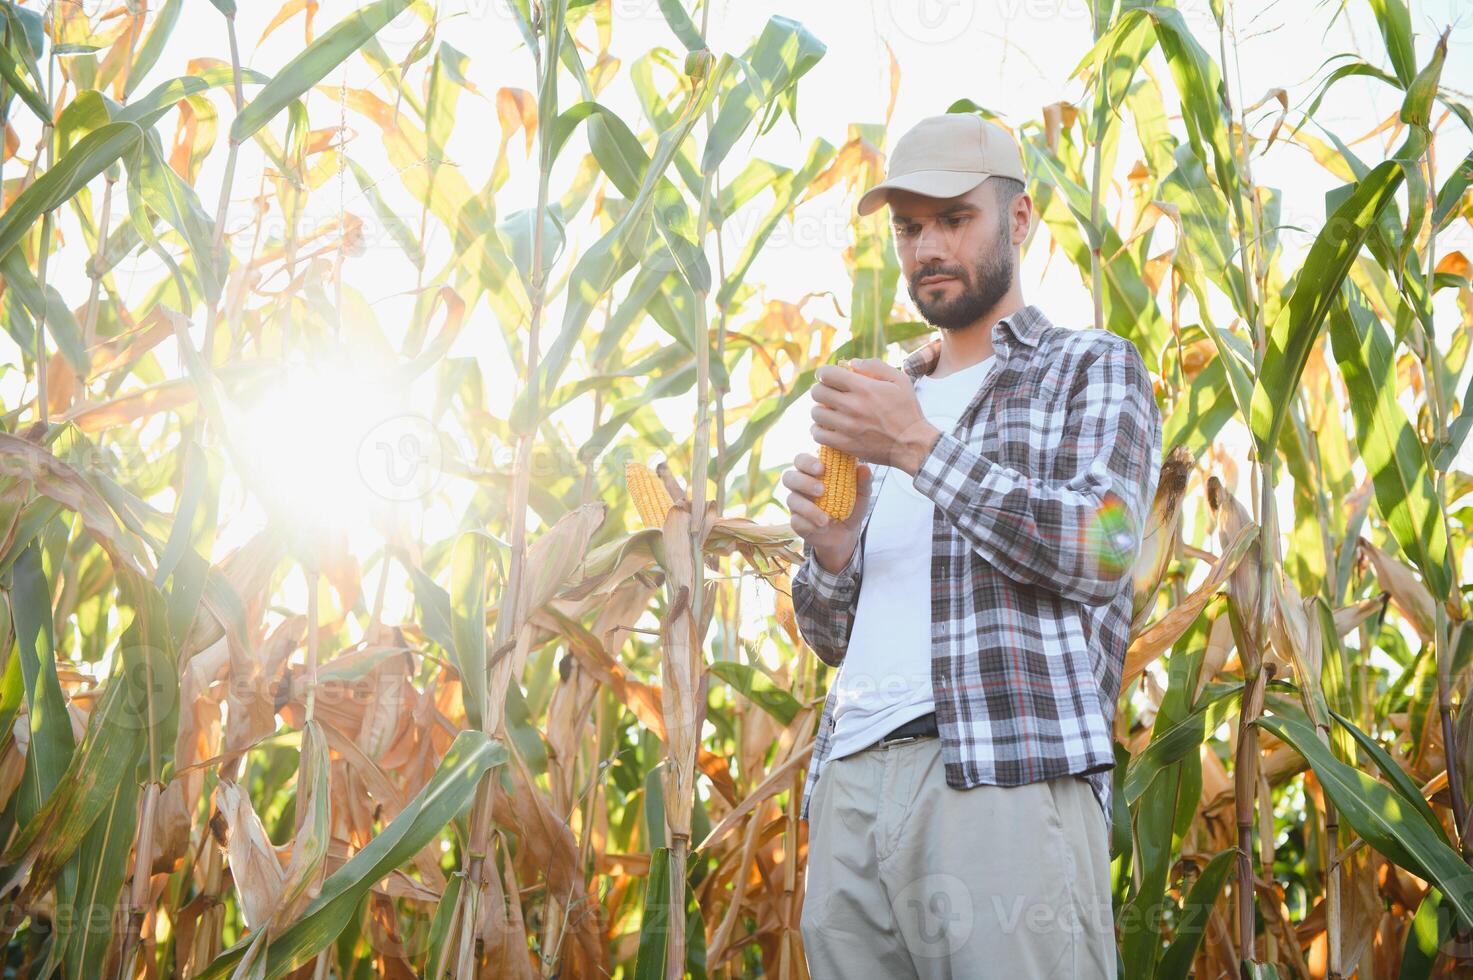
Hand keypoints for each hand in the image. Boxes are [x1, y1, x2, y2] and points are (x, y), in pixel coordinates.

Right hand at [782, 451, 874, 570]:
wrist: (846, 533)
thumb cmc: (850, 506)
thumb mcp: (861, 494)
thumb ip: (863, 481)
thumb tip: (864, 468)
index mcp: (813, 473)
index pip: (801, 460)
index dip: (807, 462)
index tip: (822, 468)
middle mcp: (800, 486)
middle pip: (788, 477)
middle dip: (803, 482)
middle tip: (821, 490)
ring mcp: (796, 504)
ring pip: (791, 500)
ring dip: (808, 508)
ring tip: (825, 519)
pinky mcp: (796, 522)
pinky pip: (796, 521)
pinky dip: (810, 524)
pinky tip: (823, 528)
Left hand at [809, 359, 940, 475]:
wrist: (913, 444)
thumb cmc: (908, 411)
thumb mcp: (900, 381)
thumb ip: (876, 366)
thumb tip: (852, 363)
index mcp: (865, 388)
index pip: (827, 374)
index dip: (824, 373)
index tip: (827, 377)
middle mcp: (853, 406)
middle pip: (817, 392)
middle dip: (820, 390)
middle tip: (828, 394)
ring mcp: (847, 427)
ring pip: (815, 414)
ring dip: (820, 411)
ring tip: (829, 412)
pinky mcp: (845, 445)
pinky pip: (818, 435)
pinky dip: (819, 430)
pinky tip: (828, 428)